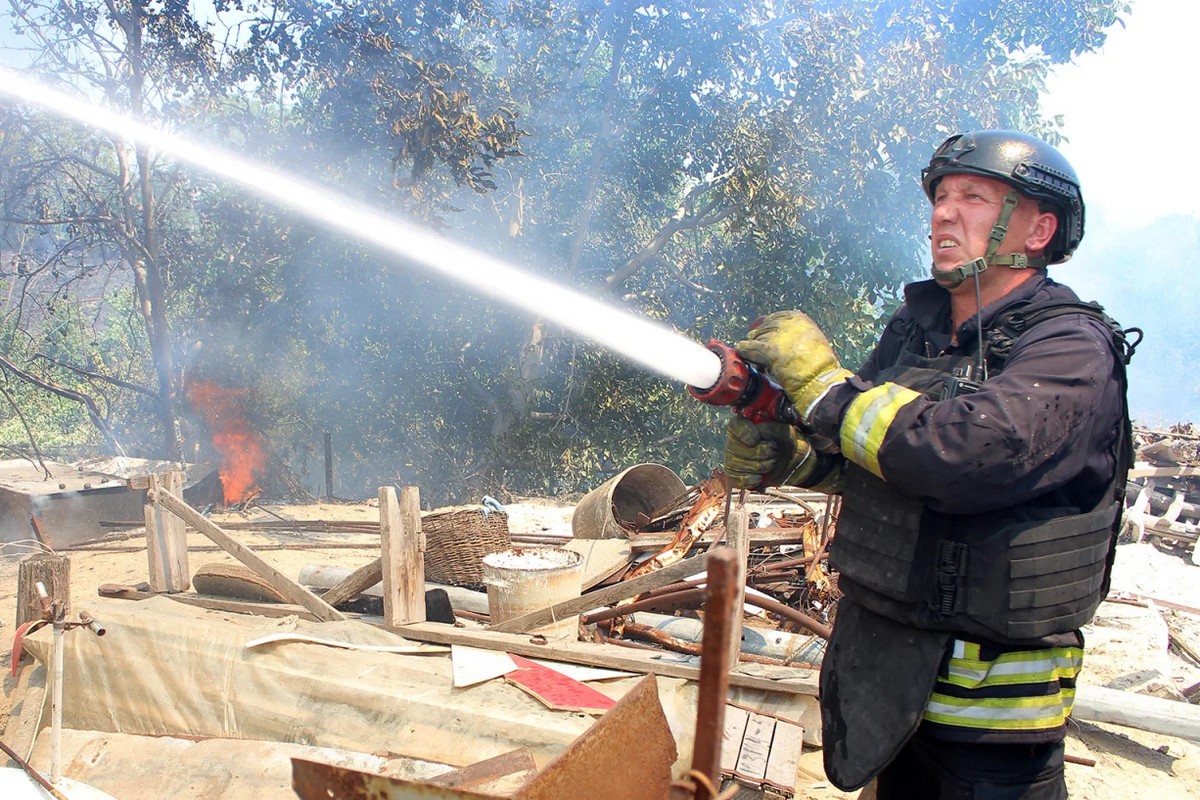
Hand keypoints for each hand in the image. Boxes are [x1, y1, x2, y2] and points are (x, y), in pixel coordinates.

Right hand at [723, 416, 813, 489]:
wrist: (792, 463)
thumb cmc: (787, 443)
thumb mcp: (785, 432)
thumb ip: (772, 428)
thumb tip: (760, 431)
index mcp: (746, 425)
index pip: (735, 426)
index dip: (744, 433)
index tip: (756, 440)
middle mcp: (735, 440)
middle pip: (735, 448)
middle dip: (758, 453)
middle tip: (773, 452)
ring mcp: (734, 458)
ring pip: (735, 465)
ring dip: (758, 467)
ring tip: (771, 464)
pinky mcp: (736, 474)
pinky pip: (734, 479)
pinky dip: (748, 480)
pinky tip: (759, 479)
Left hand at [736, 310, 851, 422]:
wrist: (819, 380)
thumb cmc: (819, 366)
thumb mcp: (813, 341)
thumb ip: (798, 335)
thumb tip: (781, 336)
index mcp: (800, 319)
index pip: (777, 317)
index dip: (768, 326)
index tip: (764, 332)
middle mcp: (788, 324)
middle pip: (765, 327)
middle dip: (760, 336)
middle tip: (756, 345)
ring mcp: (778, 336)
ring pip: (757, 337)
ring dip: (754, 345)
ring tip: (752, 353)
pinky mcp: (769, 350)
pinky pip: (750, 347)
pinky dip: (744, 349)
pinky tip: (741, 350)